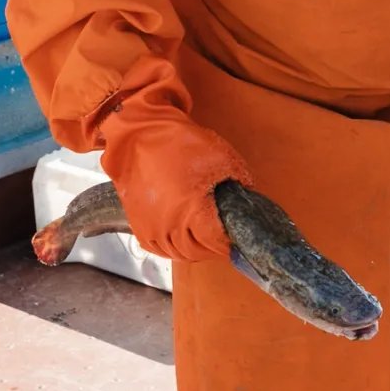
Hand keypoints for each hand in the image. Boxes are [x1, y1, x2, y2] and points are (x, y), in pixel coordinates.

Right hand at [97, 80, 251, 262]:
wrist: (142, 137)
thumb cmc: (185, 146)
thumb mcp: (225, 161)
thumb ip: (241, 186)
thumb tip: (249, 206)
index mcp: (192, 210)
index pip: (217, 241)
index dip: (231, 241)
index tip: (241, 238)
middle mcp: (169, 225)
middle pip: (199, 251)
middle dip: (217, 247)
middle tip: (230, 239)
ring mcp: (152, 228)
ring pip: (180, 253)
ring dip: (199, 250)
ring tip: (212, 240)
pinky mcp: (140, 227)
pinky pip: (162, 249)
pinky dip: (178, 248)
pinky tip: (190, 239)